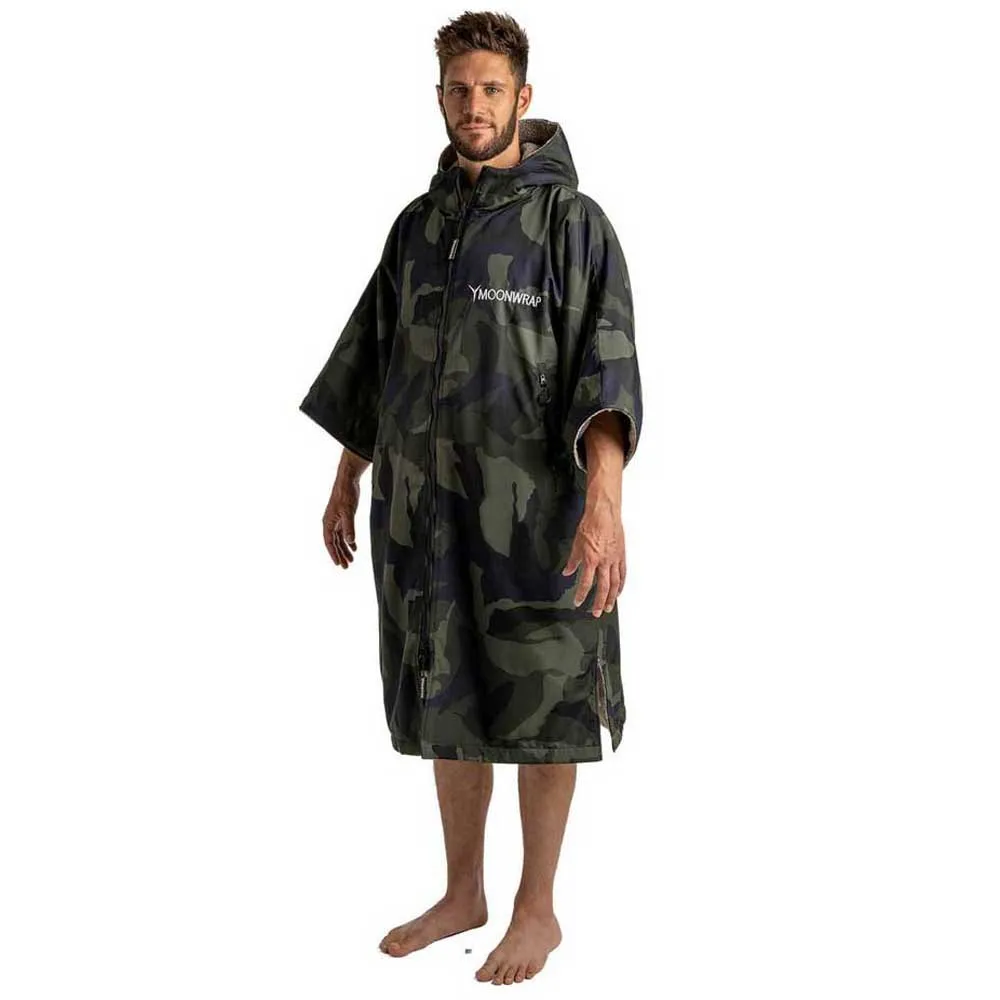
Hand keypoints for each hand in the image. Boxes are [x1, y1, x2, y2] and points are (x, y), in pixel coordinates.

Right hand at [323, 473, 359, 567]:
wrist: (348, 480)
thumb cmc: (345, 494)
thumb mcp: (348, 512)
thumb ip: (349, 527)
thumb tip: (350, 541)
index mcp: (328, 522)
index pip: (329, 542)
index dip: (333, 554)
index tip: (338, 564)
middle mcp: (330, 523)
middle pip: (334, 543)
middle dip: (340, 555)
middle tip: (346, 567)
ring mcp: (336, 520)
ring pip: (340, 539)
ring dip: (345, 549)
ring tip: (351, 560)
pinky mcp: (343, 517)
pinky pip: (344, 532)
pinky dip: (349, 540)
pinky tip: (354, 547)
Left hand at [561, 494, 626, 615]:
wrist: (604, 514)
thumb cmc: (591, 525)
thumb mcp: (576, 544)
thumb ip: (573, 561)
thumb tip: (568, 571)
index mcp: (591, 560)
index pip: (585, 583)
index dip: (581, 594)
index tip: (578, 602)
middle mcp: (604, 562)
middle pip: (602, 587)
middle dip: (599, 602)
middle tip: (596, 613)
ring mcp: (614, 560)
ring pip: (614, 583)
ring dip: (611, 597)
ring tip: (609, 607)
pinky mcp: (621, 555)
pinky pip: (622, 573)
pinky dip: (621, 584)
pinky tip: (618, 591)